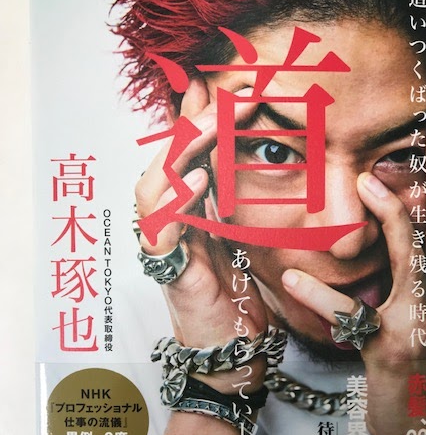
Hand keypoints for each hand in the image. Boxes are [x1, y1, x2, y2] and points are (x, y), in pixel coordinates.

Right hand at [135, 79, 268, 392]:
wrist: (232, 349)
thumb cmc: (238, 296)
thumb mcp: (246, 241)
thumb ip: (243, 205)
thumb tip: (262, 168)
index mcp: (190, 213)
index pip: (187, 157)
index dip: (195, 120)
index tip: (217, 85)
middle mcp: (171, 224)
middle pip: (167, 164)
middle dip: (192, 125)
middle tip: (223, 94)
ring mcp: (166, 247)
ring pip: (154, 189)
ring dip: (181, 153)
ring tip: (210, 123)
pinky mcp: (170, 273)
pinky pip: (161, 234)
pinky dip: (176, 204)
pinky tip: (199, 179)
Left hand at [281, 131, 425, 434]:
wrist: (412, 418)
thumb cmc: (399, 359)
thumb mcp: (397, 311)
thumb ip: (390, 271)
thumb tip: (374, 226)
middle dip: (423, 186)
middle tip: (406, 147)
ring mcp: (416, 322)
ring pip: (409, 262)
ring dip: (391, 220)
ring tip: (366, 183)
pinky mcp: (390, 351)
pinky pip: (355, 318)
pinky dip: (324, 298)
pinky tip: (294, 281)